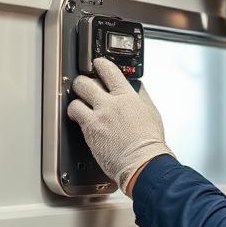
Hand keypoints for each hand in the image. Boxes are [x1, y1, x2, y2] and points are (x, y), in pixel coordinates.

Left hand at [67, 58, 173, 194]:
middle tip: (85, 85)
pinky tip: (80, 118)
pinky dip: (75, 113)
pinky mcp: (89, 130)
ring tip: (81, 103)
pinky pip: (74, 113)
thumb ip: (141, 96)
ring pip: (76, 95)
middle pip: (86, 80)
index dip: (100, 64)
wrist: (143, 162)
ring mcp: (98, 116)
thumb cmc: (150, 143)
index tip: (97, 66)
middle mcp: (111, 103)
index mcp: (127, 96)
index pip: (108, 69)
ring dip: (77, 98)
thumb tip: (136, 88)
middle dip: (84, 81)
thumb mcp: (151, 112)